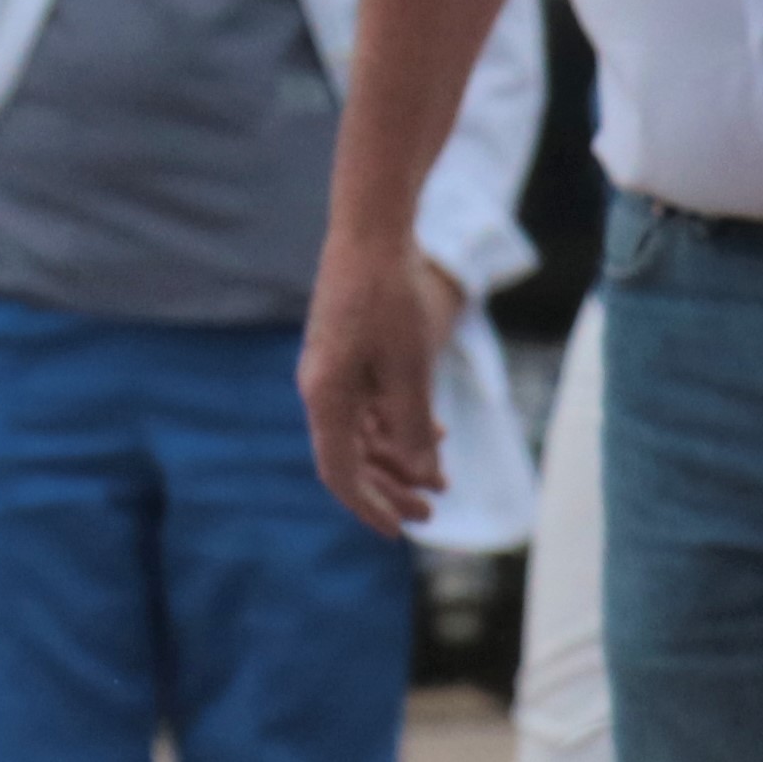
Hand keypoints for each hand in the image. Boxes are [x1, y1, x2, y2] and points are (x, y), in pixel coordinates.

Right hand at [296, 245, 465, 534]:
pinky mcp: (347, 354)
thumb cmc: (389, 294)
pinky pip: (369, 405)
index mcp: (326, 397)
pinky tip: (436, 431)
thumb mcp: (411, 366)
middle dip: (392, 489)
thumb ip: (413, 424)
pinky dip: (398, 425)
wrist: (371, 229)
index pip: (340, 472)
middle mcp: (322, 389)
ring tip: (440, 478)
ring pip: (363, 434)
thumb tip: (420, 474)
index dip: (370, 506)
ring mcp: (333, 372)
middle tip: (432, 514)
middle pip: (352, 459)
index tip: (401, 531)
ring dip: (400, 459)